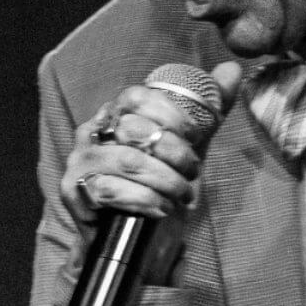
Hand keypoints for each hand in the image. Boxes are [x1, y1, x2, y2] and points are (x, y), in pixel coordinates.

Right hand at [60, 61, 240, 282]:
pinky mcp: (73, 191)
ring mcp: (80, 161)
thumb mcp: (187, 146)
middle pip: (135, 130)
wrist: (131, 236)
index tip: (197, 136)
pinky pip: (111, 190)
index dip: (171, 114)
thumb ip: (208, 109)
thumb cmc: (158, 184)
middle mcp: (92, 132)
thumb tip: (232, 69)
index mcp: (114, 114)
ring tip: (183, 195)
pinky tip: (162, 208)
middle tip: (193, 172)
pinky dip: (145, 200)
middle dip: (175, 153)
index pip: (137, 96)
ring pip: (128, 162)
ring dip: (166, 181)